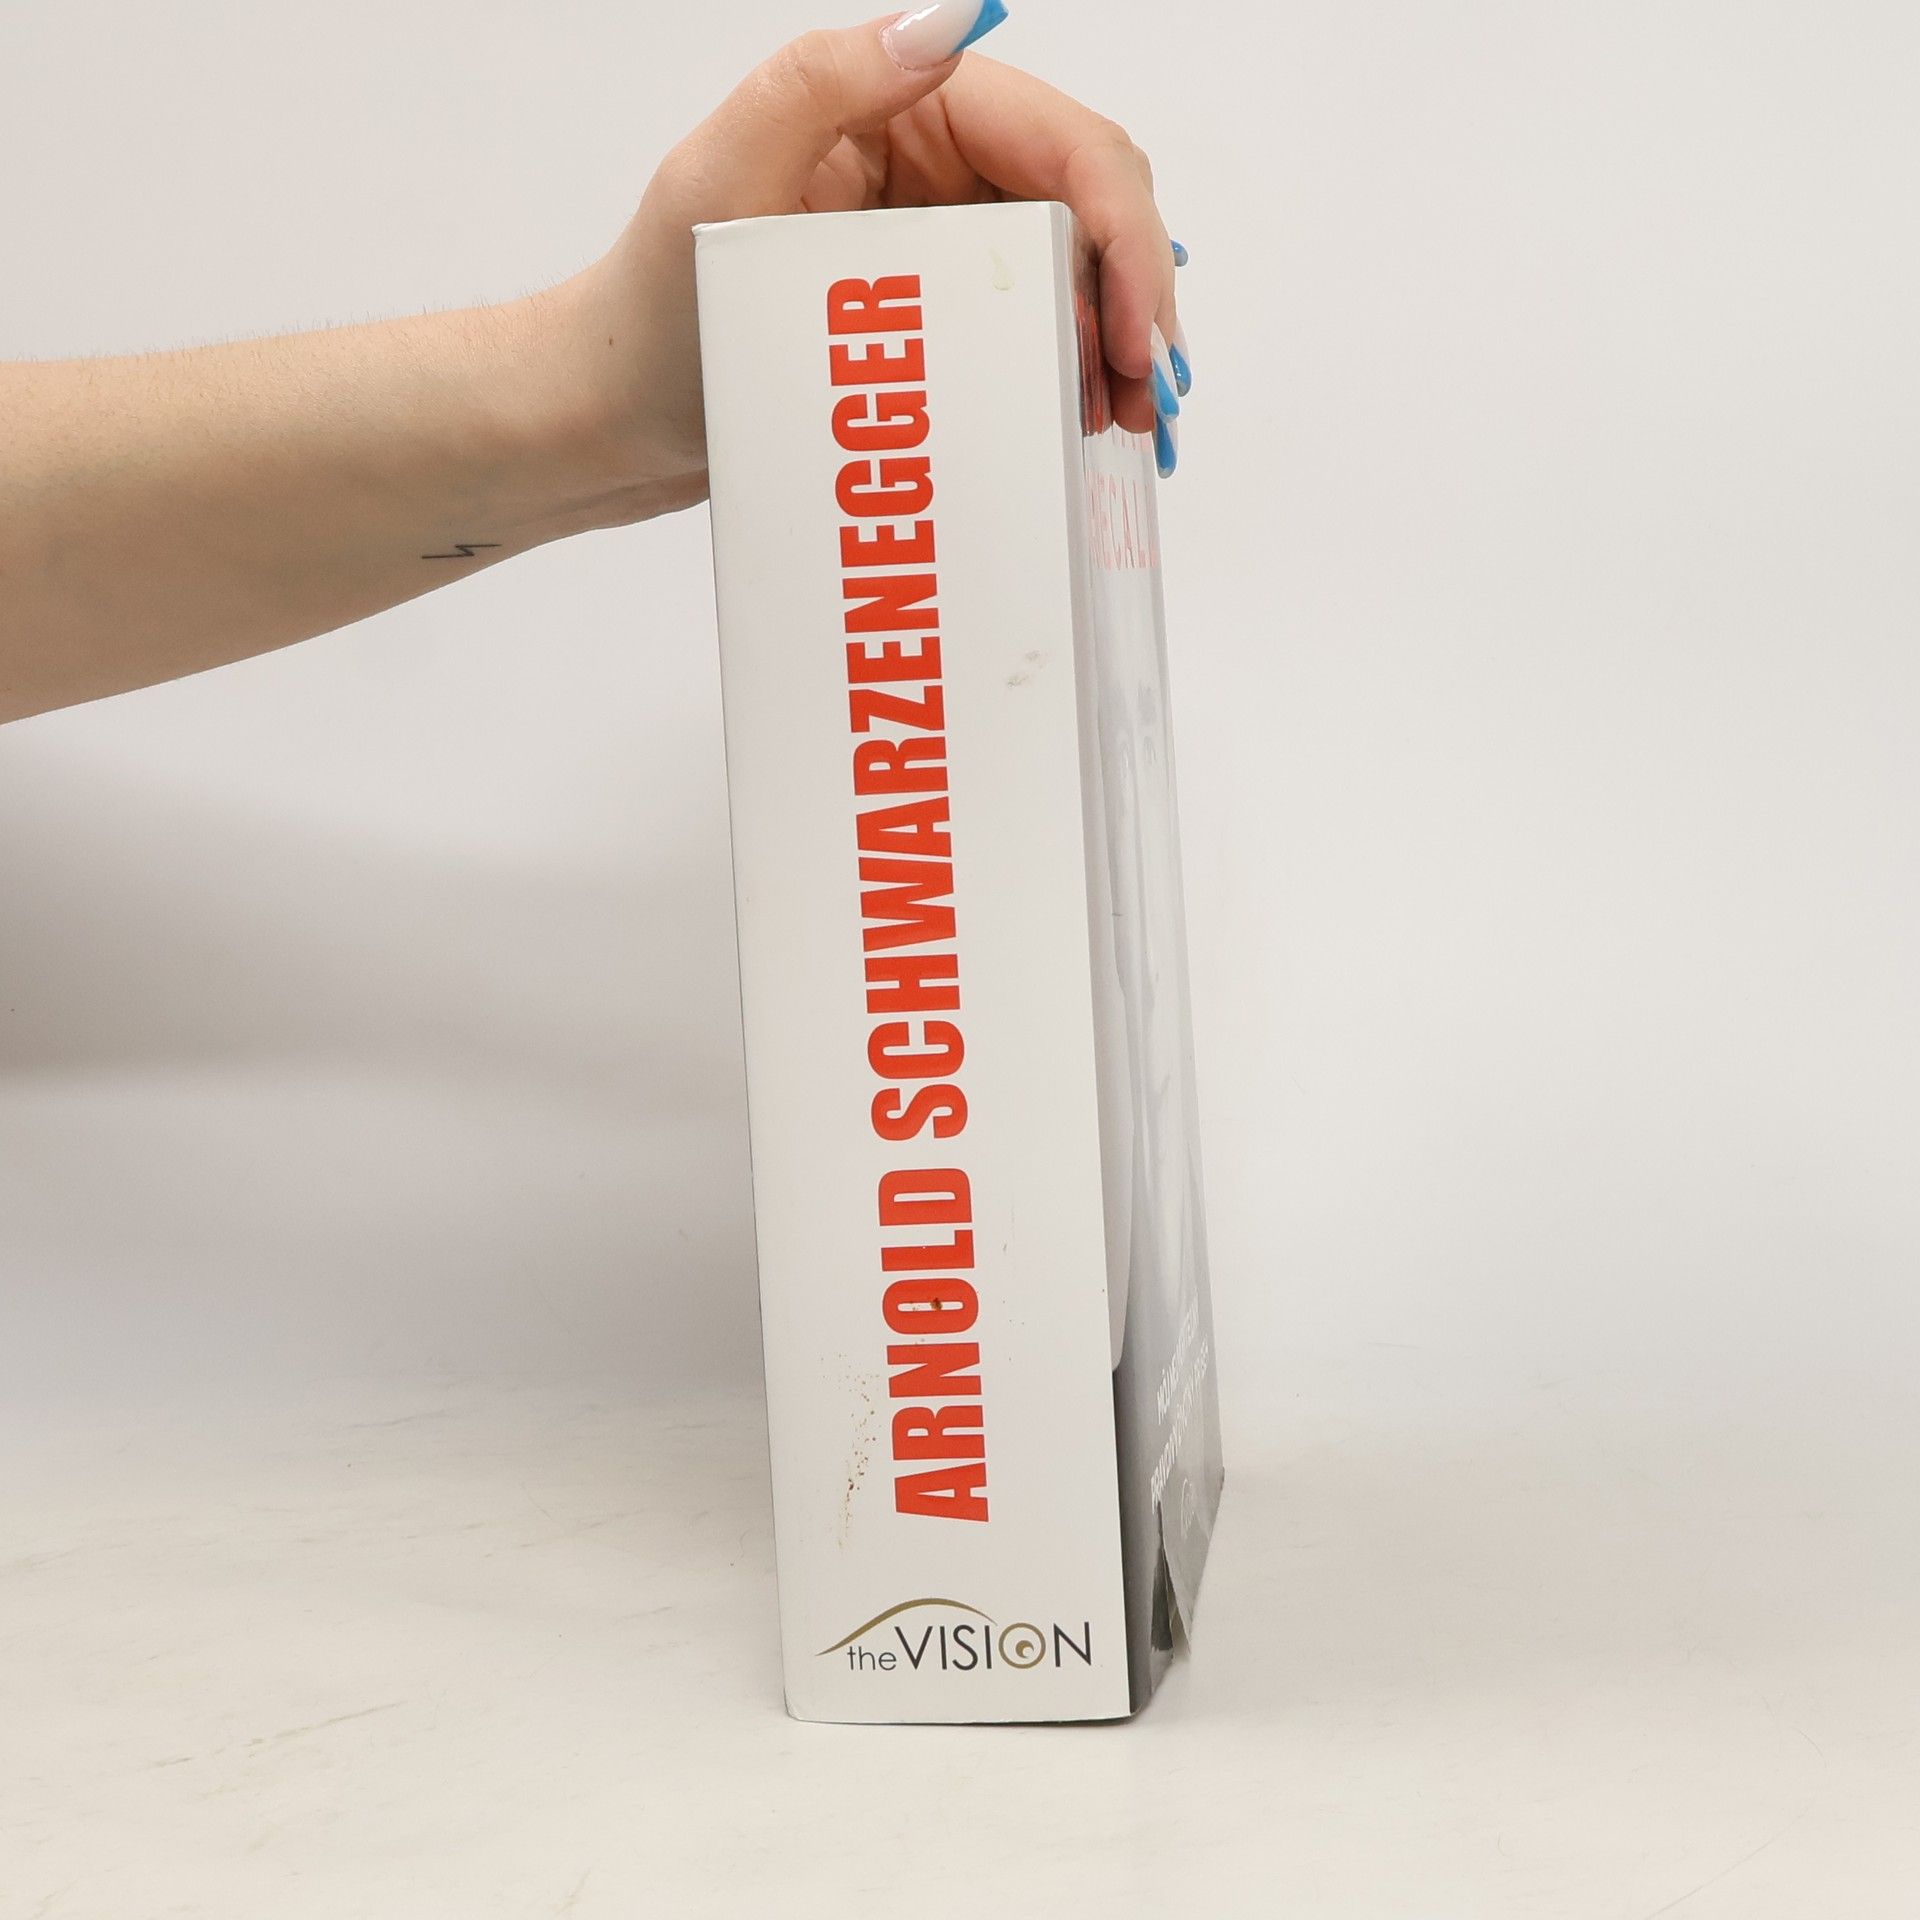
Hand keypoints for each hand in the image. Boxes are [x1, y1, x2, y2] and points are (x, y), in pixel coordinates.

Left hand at [554, 4, 1189, 513]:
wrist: (613, 423)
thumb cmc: (653, 314)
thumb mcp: (722, 186)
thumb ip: (826, 87)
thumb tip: (952, 22)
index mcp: (891, 107)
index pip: (1054, 139)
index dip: (1116, 228)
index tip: (1132, 334)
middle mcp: (927, 164)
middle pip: (1084, 203)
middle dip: (1131, 293)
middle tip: (1148, 398)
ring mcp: (935, 244)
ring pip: (1072, 271)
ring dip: (1114, 339)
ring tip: (1127, 423)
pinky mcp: (932, 317)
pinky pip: (1030, 328)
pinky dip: (1071, 370)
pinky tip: (1085, 421)